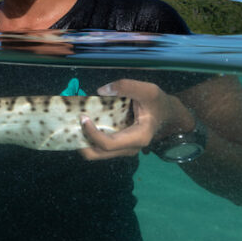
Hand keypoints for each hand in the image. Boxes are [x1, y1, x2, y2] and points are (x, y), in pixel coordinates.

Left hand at [78, 79, 193, 160]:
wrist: (168, 114)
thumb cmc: (158, 103)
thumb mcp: (149, 90)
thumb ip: (127, 86)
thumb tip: (101, 90)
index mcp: (137, 138)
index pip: (107, 144)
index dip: (91, 133)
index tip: (83, 117)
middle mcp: (129, 148)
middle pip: (96, 154)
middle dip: (81, 140)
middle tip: (73, 122)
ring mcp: (123, 149)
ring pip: (95, 152)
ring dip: (82, 139)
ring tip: (75, 121)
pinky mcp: (118, 145)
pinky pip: (98, 146)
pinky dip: (88, 137)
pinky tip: (83, 122)